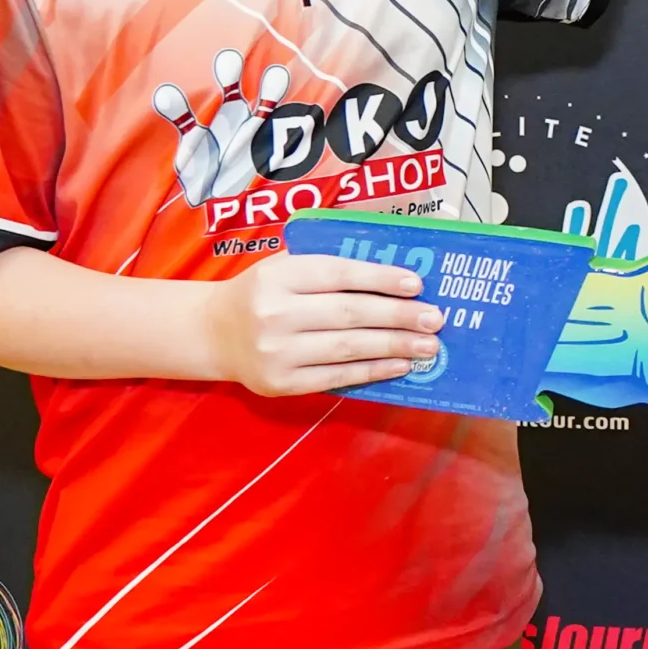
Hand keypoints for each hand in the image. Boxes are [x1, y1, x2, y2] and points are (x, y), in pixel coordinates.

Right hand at [203, 254, 442, 397]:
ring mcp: (277, 352)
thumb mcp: (283, 266)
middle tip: (435, 318)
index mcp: (277, 276)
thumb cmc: (262, 293)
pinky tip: (400, 365)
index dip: (380, 278)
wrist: (212, 333)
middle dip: (398, 316)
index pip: (338, 274)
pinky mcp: (281, 383)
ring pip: (348, 348)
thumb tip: (395, 274)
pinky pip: (337, 377)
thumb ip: (327, 265)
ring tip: (428, 345)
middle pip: (349, 313)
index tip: (416, 284)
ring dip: (394, 346)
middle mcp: (274, 313)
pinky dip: (373, 371)